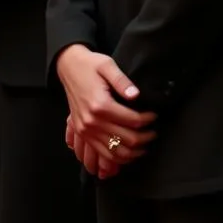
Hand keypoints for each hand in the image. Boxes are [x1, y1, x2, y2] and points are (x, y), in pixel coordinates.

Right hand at [56, 45, 156, 177]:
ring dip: (134, 152)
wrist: (68, 66)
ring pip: (116, 152)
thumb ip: (122, 81)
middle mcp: (92, 121)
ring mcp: (86, 130)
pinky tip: (129, 151)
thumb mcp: (107, 65)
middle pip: (127, 139)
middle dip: (145, 138)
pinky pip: (103, 154)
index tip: (154, 115)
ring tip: (145, 144)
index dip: (148, 120)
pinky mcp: (82, 133)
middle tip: (153, 132)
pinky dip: (119, 158)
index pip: (132, 120)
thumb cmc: (90, 64)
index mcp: (100, 104)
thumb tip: (136, 95)